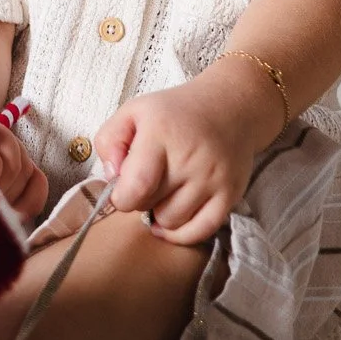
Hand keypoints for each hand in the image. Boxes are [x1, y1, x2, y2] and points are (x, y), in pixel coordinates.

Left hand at [94, 72, 268, 245]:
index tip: (122, 189)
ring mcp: (213, 178)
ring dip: (161, 214)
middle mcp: (190, 158)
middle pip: (151, 205)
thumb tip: (112, 178)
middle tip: (147, 183)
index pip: (136, 186)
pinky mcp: (230, 194)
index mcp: (161, 134)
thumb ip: (109, 141)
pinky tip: (173, 218)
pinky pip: (201, 231)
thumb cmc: (176, 112)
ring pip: (172, 221)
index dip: (121, 197)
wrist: (230, 106)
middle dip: (140, 200)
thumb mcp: (134, 111)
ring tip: (164, 193)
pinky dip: (182, 233)